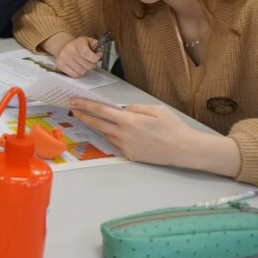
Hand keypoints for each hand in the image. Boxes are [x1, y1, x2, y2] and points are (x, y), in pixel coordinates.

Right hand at [54, 36, 101, 76]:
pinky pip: (75, 75)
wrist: (63, 46)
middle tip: (90, 61)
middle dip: (92, 64)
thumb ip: (97, 45)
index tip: (96, 57)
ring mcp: (63, 58)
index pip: (86, 53)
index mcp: (78, 42)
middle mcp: (68, 49)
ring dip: (85, 69)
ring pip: (82, 72)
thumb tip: (100, 53)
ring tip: (83, 63)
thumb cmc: (79, 45)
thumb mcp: (89, 41)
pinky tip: (78, 67)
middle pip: (87, 65)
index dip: (95, 58)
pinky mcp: (60, 65)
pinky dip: (78, 73)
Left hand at [67, 99, 240, 176]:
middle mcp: (123, 134)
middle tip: (73, 109)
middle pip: (97, 123)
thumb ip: (135, 107)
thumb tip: (123, 109)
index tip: (73, 101)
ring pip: (107, 133)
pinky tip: (118, 132)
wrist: (184, 150)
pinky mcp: (130, 155)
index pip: (100, 111)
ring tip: (94, 118)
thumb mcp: (155, 109)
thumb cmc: (173, 127)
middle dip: (83, 115)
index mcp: (129, 120)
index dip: (85, 105)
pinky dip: (115, 136)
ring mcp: (126, 146)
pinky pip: (117, 143)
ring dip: (100, 126)